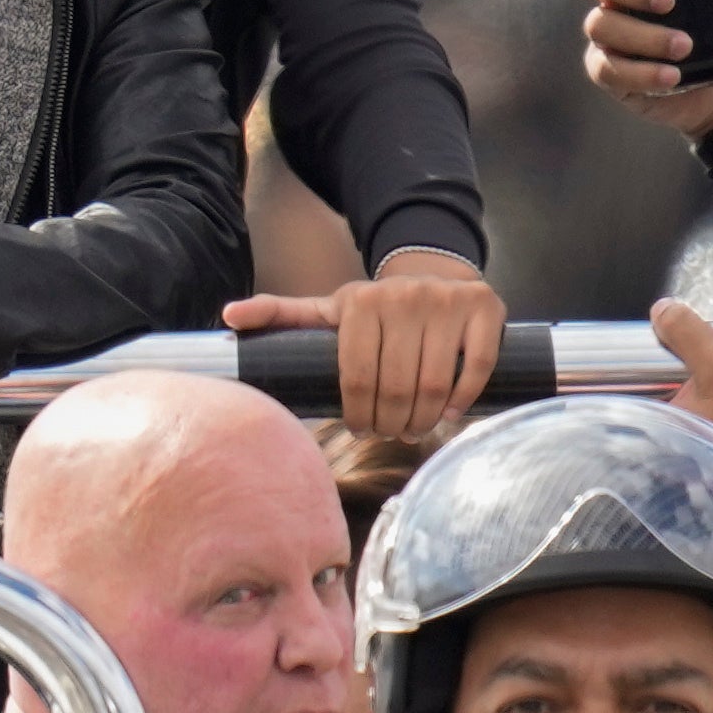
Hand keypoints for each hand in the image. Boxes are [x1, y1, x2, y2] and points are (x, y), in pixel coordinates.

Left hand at [222, 254, 503, 452]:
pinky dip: (463, 400)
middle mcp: (405, 296)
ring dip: (425, 420)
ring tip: (416, 429)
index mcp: (361, 302)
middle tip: (390, 434)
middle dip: (392, 423)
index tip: (360, 428)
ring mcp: (448, 302)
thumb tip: (228, 316)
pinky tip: (449, 412)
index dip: (359, 415)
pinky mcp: (484, 309)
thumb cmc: (375, 311)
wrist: (435, 278)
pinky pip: (476, 369)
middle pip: (398, 388)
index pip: (358, 379)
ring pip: (436, 385)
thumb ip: (282, 315)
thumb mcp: (329, 310)